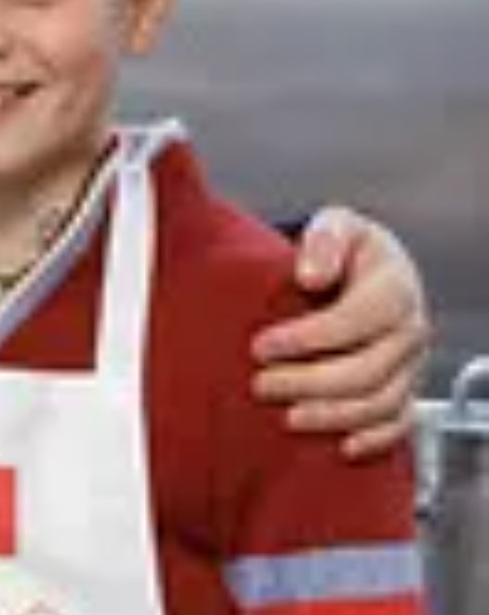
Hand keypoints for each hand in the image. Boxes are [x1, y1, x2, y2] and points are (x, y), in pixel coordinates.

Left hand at [251, 205, 429, 459]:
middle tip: (261, 385)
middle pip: (366, 371)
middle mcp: (410, 330)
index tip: (260, 347)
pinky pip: (399, 423)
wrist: (369, 268)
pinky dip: (374, 439)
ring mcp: (411, 364)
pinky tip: (343, 446)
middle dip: (309, 383)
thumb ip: (323, 241)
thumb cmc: (347, 250)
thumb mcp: (335, 225)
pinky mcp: (406, 388)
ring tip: (288, 417)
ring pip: (381, 403)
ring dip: (333, 416)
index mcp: (395, 289)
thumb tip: (309, 274)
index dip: (305, 339)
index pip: (353, 321)